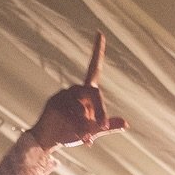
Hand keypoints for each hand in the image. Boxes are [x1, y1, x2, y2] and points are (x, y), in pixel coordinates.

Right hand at [30, 34, 127, 148]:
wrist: (48, 141)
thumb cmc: (70, 133)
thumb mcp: (92, 131)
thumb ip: (108, 126)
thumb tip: (127, 124)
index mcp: (86, 92)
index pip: (93, 67)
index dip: (97, 51)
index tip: (100, 33)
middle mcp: (76, 89)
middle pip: (94, 93)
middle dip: (100, 111)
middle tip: (103, 127)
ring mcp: (64, 94)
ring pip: (82, 109)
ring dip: (85, 125)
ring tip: (85, 138)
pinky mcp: (55, 102)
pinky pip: (70, 114)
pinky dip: (77, 127)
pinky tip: (79, 136)